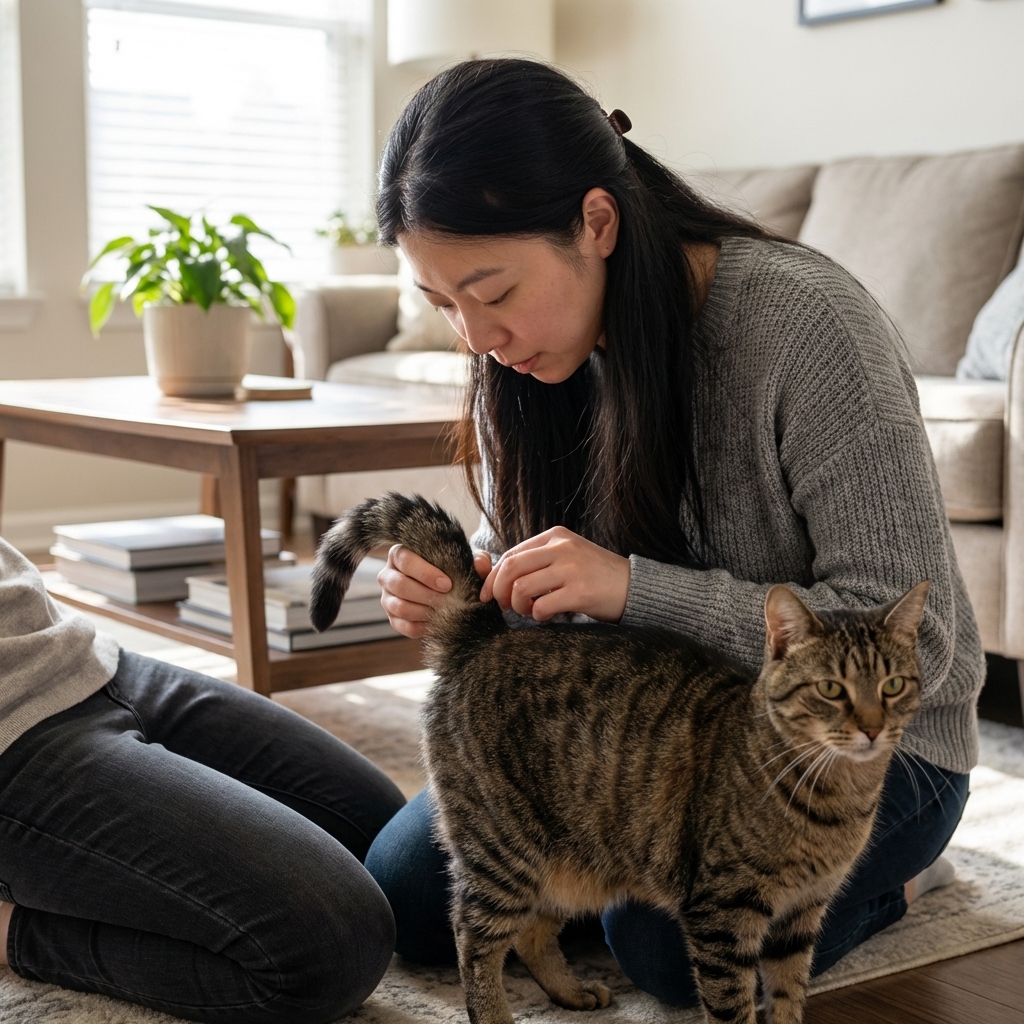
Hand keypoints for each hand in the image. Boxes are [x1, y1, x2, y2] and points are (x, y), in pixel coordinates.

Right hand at [378, 544, 491, 638]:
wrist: (449, 590)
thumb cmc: (454, 570)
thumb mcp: (466, 561)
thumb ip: (476, 559)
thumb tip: (480, 564)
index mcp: (400, 554)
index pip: (405, 560)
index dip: (425, 573)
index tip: (447, 584)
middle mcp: (388, 574)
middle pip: (399, 584)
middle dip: (426, 595)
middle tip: (448, 601)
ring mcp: (387, 597)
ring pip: (399, 607)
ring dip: (424, 611)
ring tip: (444, 611)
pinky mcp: (392, 618)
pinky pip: (402, 626)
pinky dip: (420, 627)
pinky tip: (437, 623)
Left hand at [479, 527, 629, 622]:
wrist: (634, 587)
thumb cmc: (595, 576)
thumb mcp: (567, 557)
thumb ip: (537, 562)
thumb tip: (496, 579)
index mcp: (555, 537)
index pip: (511, 554)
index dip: (494, 577)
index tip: (488, 595)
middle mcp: (562, 548)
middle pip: (511, 568)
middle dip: (499, 591)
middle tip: (504, 606)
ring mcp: (572, 569)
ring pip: (521, 588)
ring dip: (518, 606)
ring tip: (530, 611)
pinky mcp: (580, 592)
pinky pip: (541, 607)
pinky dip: (538, 616)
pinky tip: (548, 616)